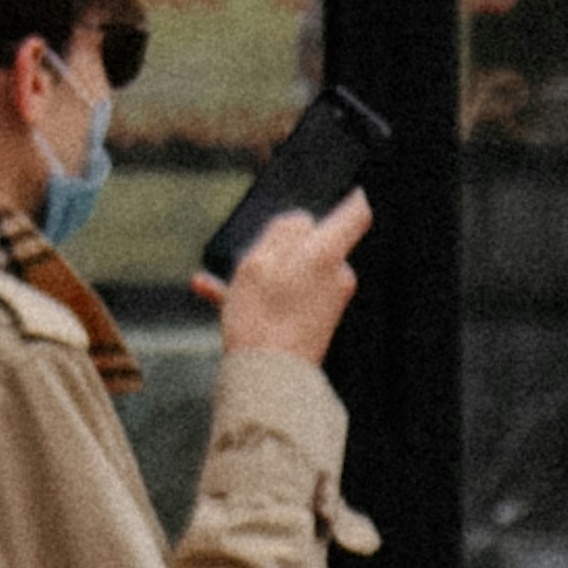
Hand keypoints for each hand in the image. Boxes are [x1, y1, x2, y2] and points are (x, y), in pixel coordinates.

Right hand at [198, 188, 367, 365]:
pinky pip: (282, 298)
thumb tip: (301, 220)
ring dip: (263, 270)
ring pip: (294, 272)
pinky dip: (255, 293)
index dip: (351, 195)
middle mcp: (336, 277)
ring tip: (228, 281)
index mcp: (327, 254)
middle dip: (288, 242)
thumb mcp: (260, 261)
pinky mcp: (312, 323)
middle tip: (257, 252)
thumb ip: (282, 231)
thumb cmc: (262, 319)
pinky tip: (210, 289)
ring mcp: (326, 302)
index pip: (357, 213)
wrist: (267, 380)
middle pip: (318, 242)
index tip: (345, 187)